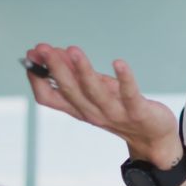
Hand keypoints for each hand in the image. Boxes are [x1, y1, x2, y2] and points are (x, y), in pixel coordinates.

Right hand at [23, 43, 181, 165]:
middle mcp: (93, 113)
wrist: (154, 138)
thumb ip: (79, 74)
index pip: (48, 98)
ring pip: (94, 92)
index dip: (37, 78)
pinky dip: (124, 78)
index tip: (31, 56)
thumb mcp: (97, 92)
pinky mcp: (137, 112)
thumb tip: (59, 51)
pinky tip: (118, 62)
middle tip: (42, 48)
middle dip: (55, 68)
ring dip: (82, 70)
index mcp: (79, 109)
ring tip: (72, 49)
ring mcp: (115, 113)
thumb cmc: (122, 109)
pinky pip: (130, 94)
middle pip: (69, 91)